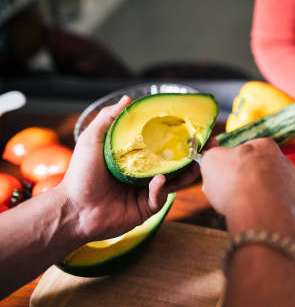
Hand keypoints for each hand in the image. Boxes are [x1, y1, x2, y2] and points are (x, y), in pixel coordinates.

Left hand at [55, 96, 200, 241]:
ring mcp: (148, 190)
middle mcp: (146, 172)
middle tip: (209, 146)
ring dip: (188, 171)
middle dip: (195, 154)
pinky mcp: (147, 207)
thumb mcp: (93, 139)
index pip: (164, 143)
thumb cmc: (80, 173)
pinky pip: (161, 196)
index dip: (181, 136)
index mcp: (137, 155)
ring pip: (176, 180)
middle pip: (177, 162)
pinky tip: (158, 180)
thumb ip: (109, 118)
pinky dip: (161, 188)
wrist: (74, 208)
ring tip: (196, 162)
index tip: (197, 128)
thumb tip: (128, 98)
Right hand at [199, 138, 294, 242]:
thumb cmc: (236, 183)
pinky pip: (287, 208)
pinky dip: (276, 213)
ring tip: (249, 209)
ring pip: (276, 189)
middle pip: (264, 170)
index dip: (235, 165)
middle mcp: (284, 162)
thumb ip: (213, 156)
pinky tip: (264, 218)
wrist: (260, 212)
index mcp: (265, 146)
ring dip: (264, 197)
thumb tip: (213, 158)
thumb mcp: (212, 161)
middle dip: (250, 181)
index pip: (248, 151)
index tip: (227, 177)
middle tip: (235, 195)